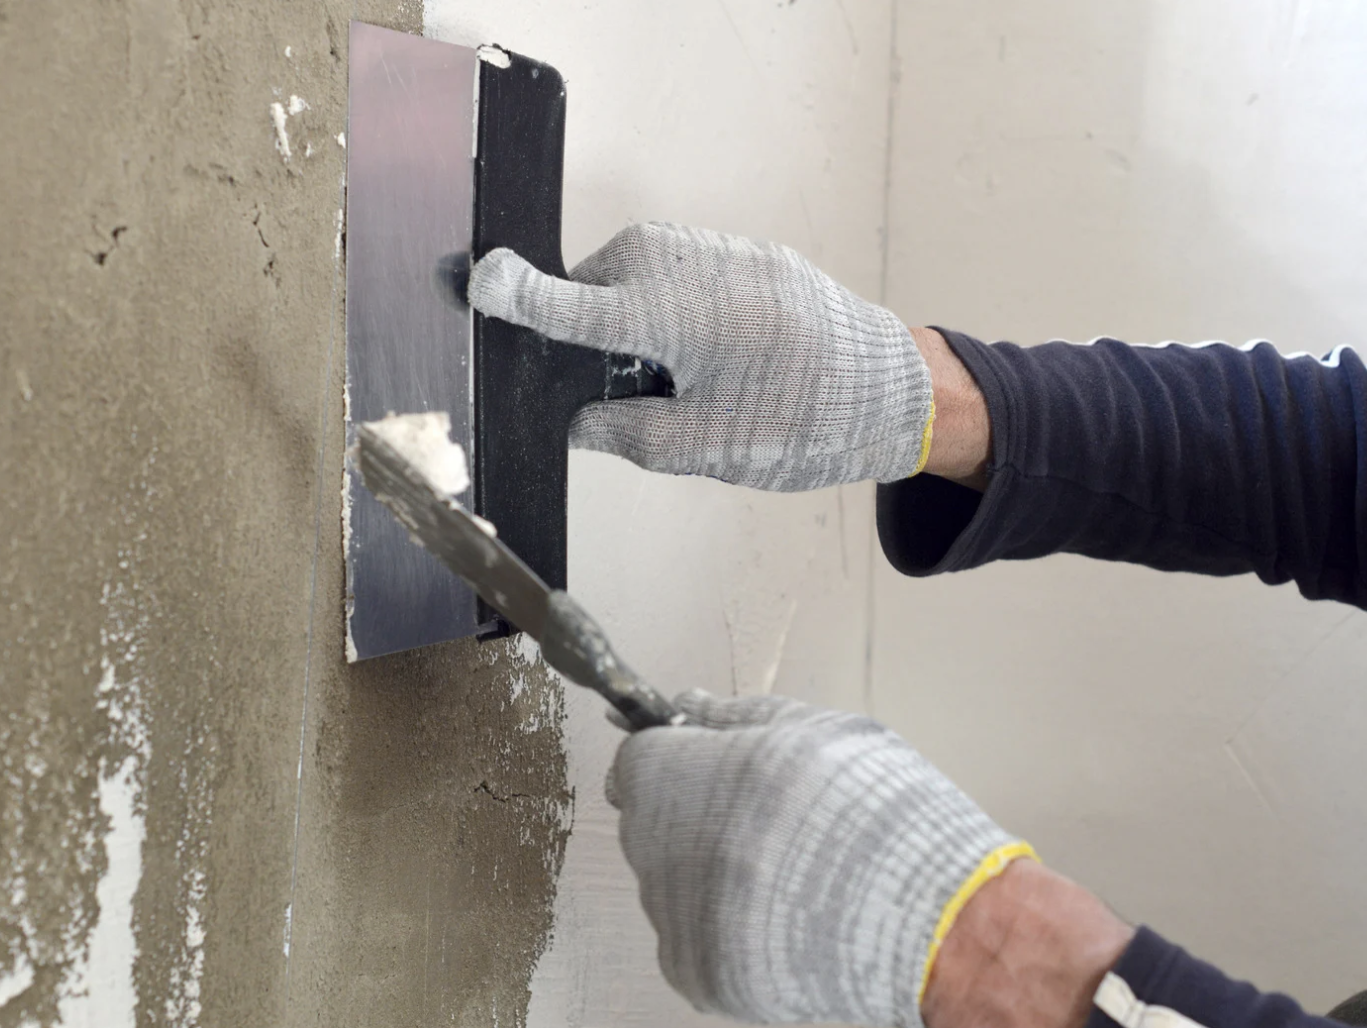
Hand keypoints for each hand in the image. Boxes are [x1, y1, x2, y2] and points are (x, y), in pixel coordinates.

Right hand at [467, 222, 934, 490]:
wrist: (892, 386)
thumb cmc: (804, 419)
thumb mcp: (699, 449)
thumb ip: (619, 433)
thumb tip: (573, 420)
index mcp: (662, 316)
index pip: (564, 306)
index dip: (514, 298)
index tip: (474, 283)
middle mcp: (676, 266)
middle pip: (589, 293)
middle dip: (590, 340)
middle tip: (636, 396)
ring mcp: (706, 248)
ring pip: (628, 281)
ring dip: (633, 326)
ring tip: (689, 377)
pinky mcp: (731, 248)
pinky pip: (668, 272)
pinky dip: (667, 310)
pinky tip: (711, 353)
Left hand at [606, 691, 1031, 1026]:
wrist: (936, 921)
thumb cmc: (884, 816)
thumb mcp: (817, 731)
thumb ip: (736, 716)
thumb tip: (687, 705)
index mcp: (690, 777)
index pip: (637, 760)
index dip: (672, 756)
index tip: (699, 762)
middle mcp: (668, 849)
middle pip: (649, 821)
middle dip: (690, 811)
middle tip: (763, 816)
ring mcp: (680, 918)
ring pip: (669, 881)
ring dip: (707, 869)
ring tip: (785, 868)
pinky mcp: (700, 973)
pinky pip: (690, 935)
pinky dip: (723, 924)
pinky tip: (780, 910)